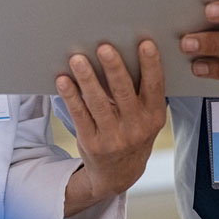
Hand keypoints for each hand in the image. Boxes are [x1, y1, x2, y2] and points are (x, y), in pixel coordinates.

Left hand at [57, 40, 165, 215]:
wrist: (119, 174)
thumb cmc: (134, 131)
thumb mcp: (147, 117)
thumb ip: (141, 91)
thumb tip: (124, 50)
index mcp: (153, 115)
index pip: (155, 86)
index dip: (151, 65)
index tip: (145, 44)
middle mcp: (136, 128)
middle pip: (123, 93)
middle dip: (114, 68)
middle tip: (104, 47)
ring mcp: (113, 138)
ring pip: (98, 103)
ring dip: (87, 79)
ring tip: (77, 59)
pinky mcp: (91, 143)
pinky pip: (79, 115)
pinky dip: (70, 96)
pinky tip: (63, 80)